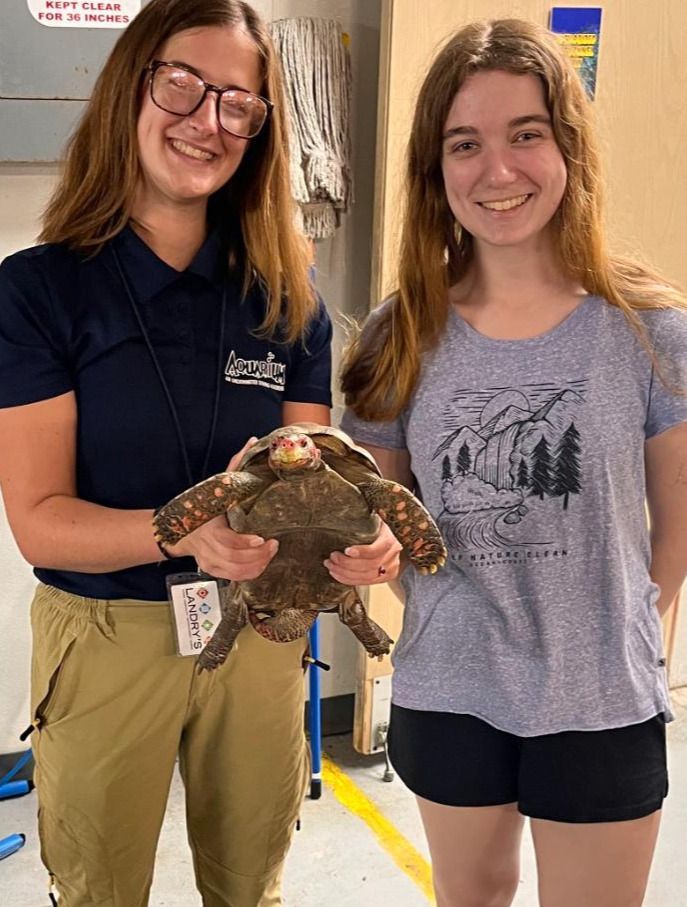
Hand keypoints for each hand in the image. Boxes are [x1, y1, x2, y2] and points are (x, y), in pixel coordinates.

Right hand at [165, 435, 276, 579]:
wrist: (178, 528)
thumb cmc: (202, 504)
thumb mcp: (217, 484)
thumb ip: (234, 465)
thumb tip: (251, 442)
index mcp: (208, 526)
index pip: (228, 541)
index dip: (245, 543)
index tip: (262, 539)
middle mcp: (206, 546)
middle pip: (234, 558)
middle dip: (258, 555)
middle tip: (274, 545)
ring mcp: (208, 560)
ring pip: (235, 571)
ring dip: (256, 565)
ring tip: (270, 553)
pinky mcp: (211, 570)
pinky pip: (233, 577)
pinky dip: (249, 573)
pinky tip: (261, 563)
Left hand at [324, 520, 402, 585]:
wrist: (395, 538)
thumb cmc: (380, 526)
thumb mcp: (377, 518)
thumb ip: (369, 516)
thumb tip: (356, 508)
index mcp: (391, 540)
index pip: (377, 550)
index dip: (361, 552)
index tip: (346, 550)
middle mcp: (393, 556)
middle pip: (369, 566)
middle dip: (347, 564)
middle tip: (332, 557)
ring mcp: (390, 569)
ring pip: (366, 577)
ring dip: (344, 573)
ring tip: (330, 565)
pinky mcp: (384, 578)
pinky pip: (365, 582)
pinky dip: (348, 580)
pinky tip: (337, 574)